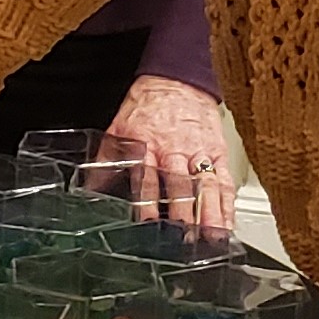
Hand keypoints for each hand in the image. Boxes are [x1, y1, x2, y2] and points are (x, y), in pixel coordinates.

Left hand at [107, 74, 235, 231]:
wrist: (177, 79)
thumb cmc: (147, 106)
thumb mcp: (118, 128)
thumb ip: (106, 159)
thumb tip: (90, 187)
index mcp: (148, 145)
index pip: (148, 179)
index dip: (148, 203)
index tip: (150, 224)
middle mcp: (175, 151)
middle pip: (181, 186)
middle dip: (185, 214)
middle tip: (186, 238)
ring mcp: (198, 152)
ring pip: (206, 186)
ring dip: (210, 214)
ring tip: (212, 237)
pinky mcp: (217, 152)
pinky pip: (224, 180)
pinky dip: (227, 203)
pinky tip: (228, 222)